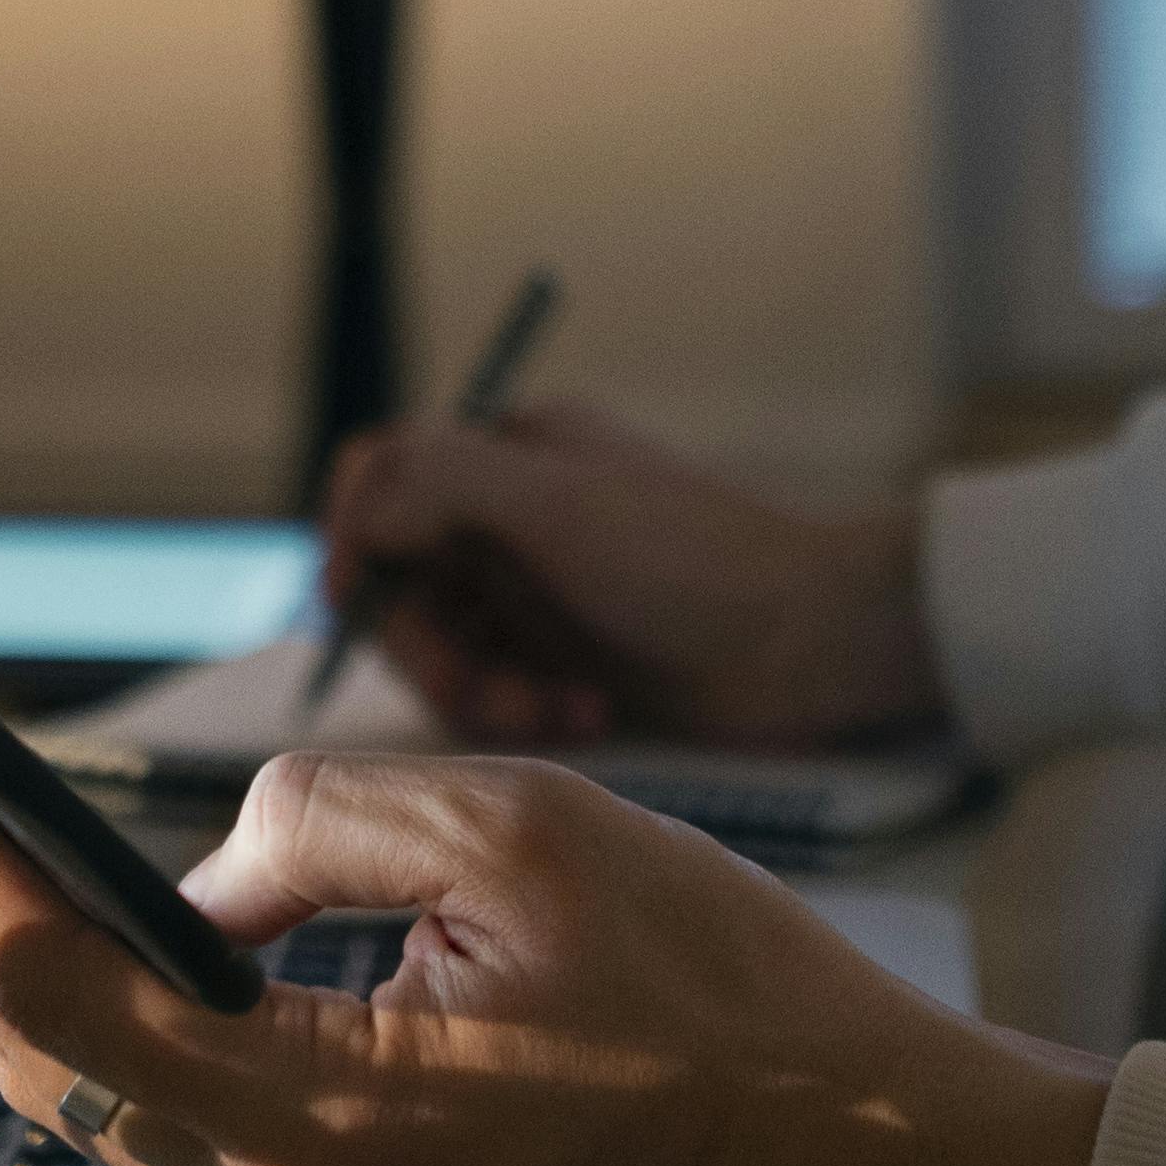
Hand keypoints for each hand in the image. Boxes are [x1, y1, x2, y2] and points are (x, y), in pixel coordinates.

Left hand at [0, 681, 1101, 1165]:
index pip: (35, 984)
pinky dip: (105, 993)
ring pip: (96, 1080)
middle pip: (27, 1046)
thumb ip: (325, 820)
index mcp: (310, 1121)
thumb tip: (210, 867)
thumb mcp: (523, 831)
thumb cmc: (733, 1005)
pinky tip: (82, 904)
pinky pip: (185, 1100)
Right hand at [316, 405, 941, 750]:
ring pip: (443, 649)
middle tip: (488, 691)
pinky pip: (497, 692)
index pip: (376, 478)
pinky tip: (590, 715)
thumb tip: (350, 515)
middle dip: (433, 646)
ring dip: (485, 690)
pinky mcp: (569, 660)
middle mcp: (513, 515)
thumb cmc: (691, 561)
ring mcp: (540, 591)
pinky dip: (527, 710)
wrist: (815, 642)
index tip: (364, 604)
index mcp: (506, 450)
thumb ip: (434, 483)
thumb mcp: (552, 502)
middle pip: (397, 581)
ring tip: (561, 711)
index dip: (352, 543)